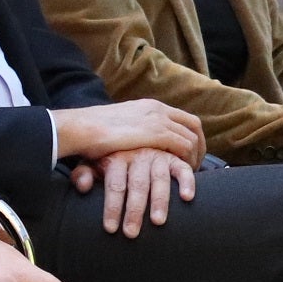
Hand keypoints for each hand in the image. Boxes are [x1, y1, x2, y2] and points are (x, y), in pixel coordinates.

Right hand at [51, 97, 204, 166]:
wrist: (82, 127)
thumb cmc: (91, 133)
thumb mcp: (118, 129)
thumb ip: (132, 134)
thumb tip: (135, 146)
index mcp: (149, 106)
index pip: (183, 118)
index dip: (191, 136)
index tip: (190, 154)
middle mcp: (158, 110)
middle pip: (194, 126)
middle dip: (200, 147)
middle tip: (197, 166)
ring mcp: (158, 120)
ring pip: (192, 138)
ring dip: (195, 157)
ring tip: (192, 174)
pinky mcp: (157, 133)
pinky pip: (184, 146)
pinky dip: (188, 160)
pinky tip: (183, 173)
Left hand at [68, 148, 198, 236]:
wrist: (130, 136)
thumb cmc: (108, 158)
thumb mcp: (92, 162)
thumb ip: (84, 174)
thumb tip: (83, 186)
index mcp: (116, 157)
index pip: (114, 184)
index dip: (112, 207)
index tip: (111, 229)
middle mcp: (137, 155)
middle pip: (136, 184)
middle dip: (134, 210)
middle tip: (132, 233)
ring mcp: (157, 156)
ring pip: (159, 179)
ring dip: (159, 201)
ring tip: (158, 222)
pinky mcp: (174, 158)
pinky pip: (182, 169)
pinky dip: (186, 182)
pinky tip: (187, 198)